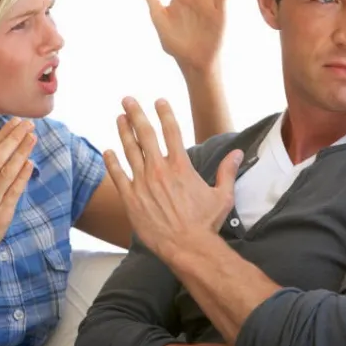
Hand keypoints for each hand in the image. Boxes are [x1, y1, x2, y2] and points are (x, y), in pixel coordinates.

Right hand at [0, 118, 35, 264]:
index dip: (3, 135)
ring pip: (7, 173)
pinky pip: (14, 192)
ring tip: (33, 138)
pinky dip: (22, 176)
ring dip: (21, 154)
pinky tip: (30, 163)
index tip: (16, 121)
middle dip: (14, 139)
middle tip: (29, 124)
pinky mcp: (1, 215)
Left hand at [103, 97, 242, 258]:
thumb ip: (227, 171)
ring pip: (130, 150)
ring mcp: (143, 183)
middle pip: (145, 134)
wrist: (187, 246)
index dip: (164, 113)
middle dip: (136, 114)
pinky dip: (112, 162)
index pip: (171, 131)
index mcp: (181, 166)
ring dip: (123, 132)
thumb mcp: (222, 195)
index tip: (158, 100)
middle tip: (127, 99)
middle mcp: (159, 169)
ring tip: (119, 117)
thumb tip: (237, 153)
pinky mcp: (131, 198)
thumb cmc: (205, 223)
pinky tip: (108, 151)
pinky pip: (118, 175)